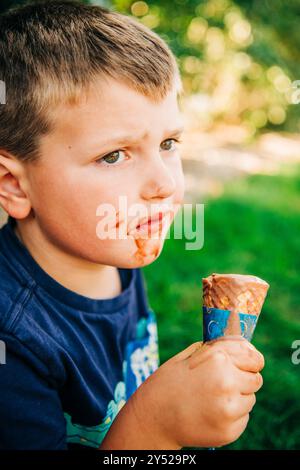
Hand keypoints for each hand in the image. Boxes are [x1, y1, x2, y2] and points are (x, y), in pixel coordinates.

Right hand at [130, 338, 263, 448]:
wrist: (153, 417)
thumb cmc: (170, 381)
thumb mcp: (191, 355)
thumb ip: (219, 349)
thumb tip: (245, 347)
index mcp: (218, 359)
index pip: (255, 359)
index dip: (251, 361)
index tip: (247, 365)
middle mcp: (227, 383)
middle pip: (256, 380)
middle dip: (243, 379)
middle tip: (223, 383)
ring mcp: (229, 409)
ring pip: (250, 400)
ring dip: (237, 398)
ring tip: (211, 399)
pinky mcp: (229, 431)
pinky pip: (243, 418)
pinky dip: (232, 416)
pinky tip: (210, 413)